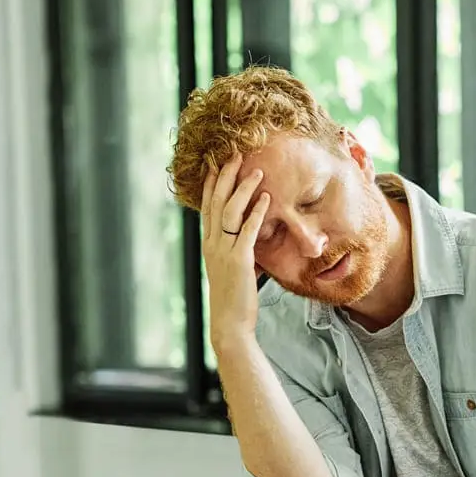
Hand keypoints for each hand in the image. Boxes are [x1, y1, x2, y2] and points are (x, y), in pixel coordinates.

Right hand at [201, 155, 270, 353]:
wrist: (229, 322)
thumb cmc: (235, 297)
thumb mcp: (233, 267)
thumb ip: (239, 249)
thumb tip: (250, 237)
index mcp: (208, 244)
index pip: (208, 206)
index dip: (213, 182)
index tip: (218, 162)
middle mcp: (211, 243)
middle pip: (216, 202)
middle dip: (226, 176)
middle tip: (235, 154)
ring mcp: (223, 251)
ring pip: (229, 211)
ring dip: (243, 188)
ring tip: (255, 170)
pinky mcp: (238, 260)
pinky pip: (246, 230)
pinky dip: (257, 212)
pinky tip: (267, 198)